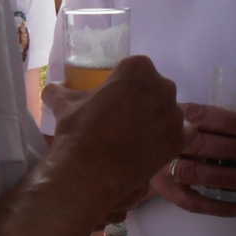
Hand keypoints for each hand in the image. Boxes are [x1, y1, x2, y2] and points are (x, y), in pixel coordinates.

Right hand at [41, 55, 186, 220]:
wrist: (90, 169)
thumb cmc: (78, 128)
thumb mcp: (64, 103)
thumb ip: (59, 90)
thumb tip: (53, 89)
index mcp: (137, 67)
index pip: (133, 71)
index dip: (122, 87)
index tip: (112, 102)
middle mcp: (162, 85)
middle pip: (154, 89)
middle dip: (141, 102)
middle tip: (122, 121)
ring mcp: (174, 113)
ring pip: (167, 112)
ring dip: (155, 120)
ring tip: (134, 138)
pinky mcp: (180, 139)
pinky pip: (183, 134)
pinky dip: (172, 138)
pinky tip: (154, 147)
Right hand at [145, 103, 235, 218]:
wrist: (146, 153)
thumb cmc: (185, 136)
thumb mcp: (203, 126)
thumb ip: (234, 133)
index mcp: (177, 117)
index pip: (200, 115)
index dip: (226, 120)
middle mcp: (166, 141)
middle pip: (196, 145)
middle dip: (228, 148)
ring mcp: (162, 167)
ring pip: (191, 173)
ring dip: (222, 177)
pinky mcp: (165, 190)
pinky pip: (190, 202)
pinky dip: (216, 207)